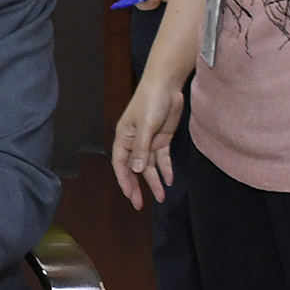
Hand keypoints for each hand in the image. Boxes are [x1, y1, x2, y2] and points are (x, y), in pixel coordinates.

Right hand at [110, 80, 184, 206]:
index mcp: (124, 138)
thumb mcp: (146, 127)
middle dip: (138, 186)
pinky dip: (166, 169)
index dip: (124, 180)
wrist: (167, 85)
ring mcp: (149, 141)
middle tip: (140, 205)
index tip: (130, 195)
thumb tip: (136, 171)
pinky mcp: (162, 138)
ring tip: (161, 197)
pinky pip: (162, 158)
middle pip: (135, 168)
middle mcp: (135, 142)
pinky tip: (169, 180)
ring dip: (154, 181)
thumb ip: (142, 150)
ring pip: (150, 166)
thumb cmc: (150, 101)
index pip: (121, 163)